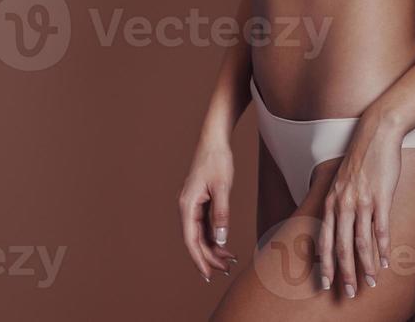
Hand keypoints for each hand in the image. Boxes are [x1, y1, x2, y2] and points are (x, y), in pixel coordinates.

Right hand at [178, 139, 239, 281]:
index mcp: (187, 206)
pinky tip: (225, 246)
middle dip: (209, 257)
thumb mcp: (223, 187)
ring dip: (213, 248)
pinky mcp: (200, 202)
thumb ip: (221, 213)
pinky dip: (214, 236)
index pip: (191, 240)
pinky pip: (205, 225)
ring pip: (201, 234)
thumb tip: (221, 239)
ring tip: (229, 261)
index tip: (208, 274)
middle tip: (224, 271)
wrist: (214, 140)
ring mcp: (192, 206)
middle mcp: (186, 208)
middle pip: (195, 240)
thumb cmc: (217, 160)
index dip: (199, 259)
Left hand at [317, 118, 403, 297]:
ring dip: (366, 266)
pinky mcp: (381, 198)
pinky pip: (381, 229)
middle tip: (348, 293)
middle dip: (344, 273)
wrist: (376, 134)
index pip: (325, 241)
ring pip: (361, 243)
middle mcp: (342, 205)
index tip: (326, 284)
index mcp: (330, 202)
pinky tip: (385, 260)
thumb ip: (338, 204)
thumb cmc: (360, 159)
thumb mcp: (341, 183)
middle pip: (342, 248)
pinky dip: (383, 248)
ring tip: (371, 282)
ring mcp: (362, 202)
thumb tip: (339, 227)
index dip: (326, 265)